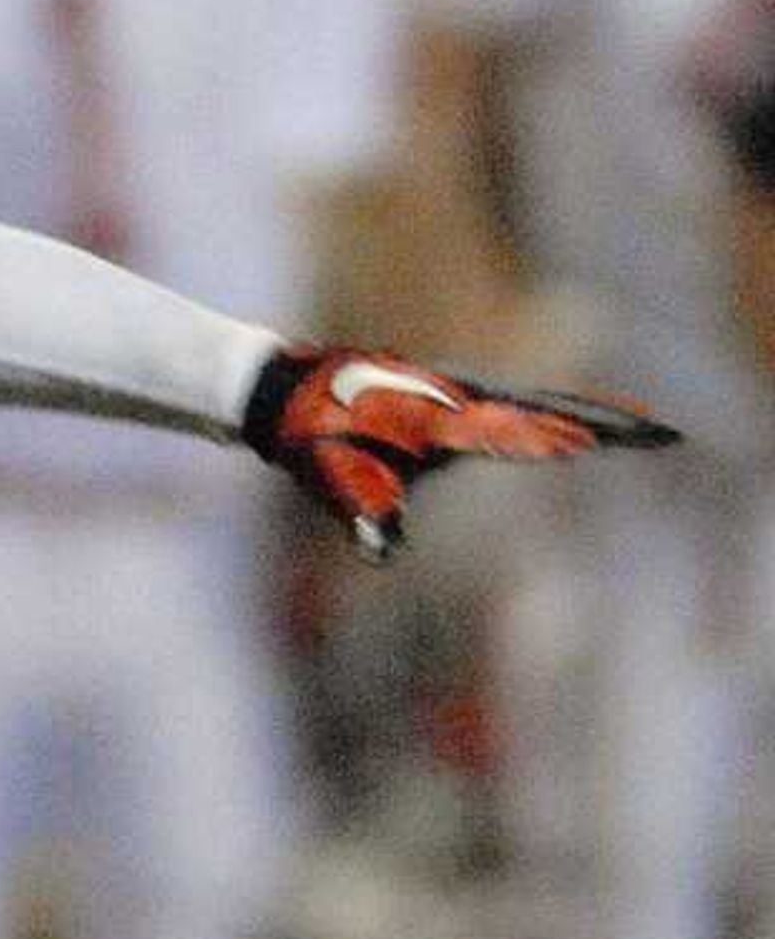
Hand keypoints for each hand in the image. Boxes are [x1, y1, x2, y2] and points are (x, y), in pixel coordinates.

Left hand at [245, 346, 678, 561]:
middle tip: (657, 431)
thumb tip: (382, 551)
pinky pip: (510, 399)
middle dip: (601, 421)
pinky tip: (570, 423)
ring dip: (584, 413)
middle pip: (545, 408)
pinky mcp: (447, 388)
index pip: (517, 432)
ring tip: (633, 427)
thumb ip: (366, 516)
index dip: (564, 439)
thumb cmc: (312, 444)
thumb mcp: (336, 484)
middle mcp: (458, 396)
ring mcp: (455, 387)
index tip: (609, 444)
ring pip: (532, 399)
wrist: (282, 391)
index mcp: (440, 419)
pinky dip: (549, 409)